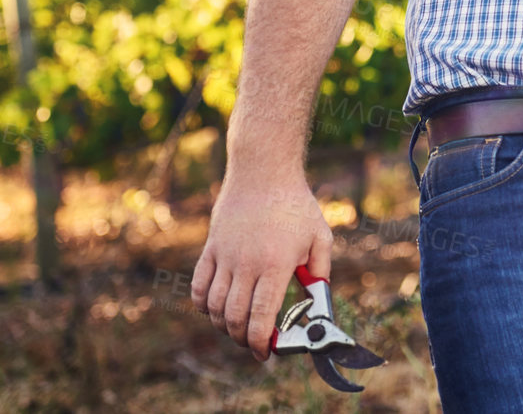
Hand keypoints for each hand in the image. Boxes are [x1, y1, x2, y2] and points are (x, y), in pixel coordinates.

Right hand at [191, 170, 332, 360]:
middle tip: (253, 345)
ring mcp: (225, 257)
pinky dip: (203, 305)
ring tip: (236, 330)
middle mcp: (246, 264)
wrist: (264, 172)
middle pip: (234, 317)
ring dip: (222, 325)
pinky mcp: (211, 249)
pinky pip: (199, 286)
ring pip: (214, 306)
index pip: (261, 316)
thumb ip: (320, 270)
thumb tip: (317, 298)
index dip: (260, 342)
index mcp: (276, 264)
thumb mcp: (320, 235)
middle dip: (242, 339)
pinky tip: (214, 310)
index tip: (266, 353)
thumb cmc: (296, 204)